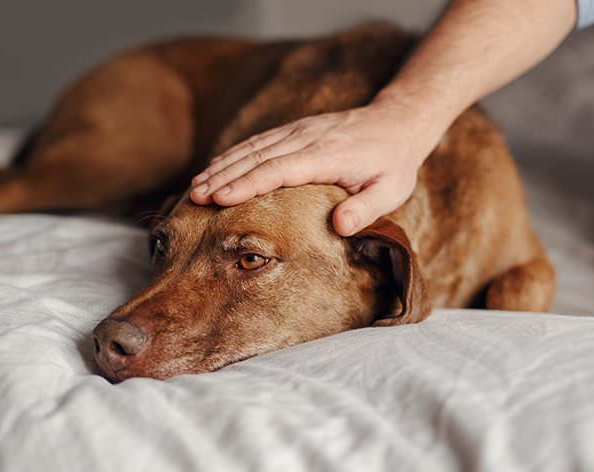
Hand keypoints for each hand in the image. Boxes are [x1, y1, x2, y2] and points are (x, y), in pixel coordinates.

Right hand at [190, 101, 432, 235]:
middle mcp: (306, 138)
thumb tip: (340, 227)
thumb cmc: (394, 163)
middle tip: (196, 197)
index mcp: (326, 156)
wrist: (397, 122)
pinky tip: (217, 167)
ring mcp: (299, 130)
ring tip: (196, 186)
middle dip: (223, 177)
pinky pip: (260, 141)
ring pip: (253, 147)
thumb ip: (366, 209)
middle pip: (257, 157)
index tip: (220, 199)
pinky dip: (235, 154)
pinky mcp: (296, 129)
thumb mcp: (391, 190)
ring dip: (223, 166)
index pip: (278, 170)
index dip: (247, 184)